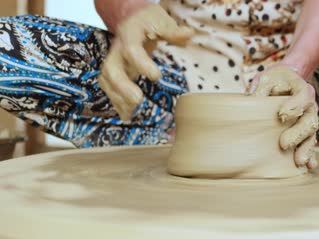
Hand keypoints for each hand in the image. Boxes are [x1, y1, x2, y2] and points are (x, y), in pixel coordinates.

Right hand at [99, 4, 192, 120]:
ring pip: (107, 81)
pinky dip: (117, 103)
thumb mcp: (162, 20)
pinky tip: (127, 116)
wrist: (133, 19)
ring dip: (118, 98)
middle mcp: (117, 49)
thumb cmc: (150, 21)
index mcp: (130, 34)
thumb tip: (188, 34)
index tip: (156, 76)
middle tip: (138, 100)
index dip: (141, 63)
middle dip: (122, 87)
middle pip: (111, 69)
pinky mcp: (115, 73)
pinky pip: (110, 88)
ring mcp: (114, 62)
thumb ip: (173, 30)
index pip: (131, 49)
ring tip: (131, 113)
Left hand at [249, 64, 318, 169]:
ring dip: (305, 149)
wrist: (284, 82)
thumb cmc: (274, 81)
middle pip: (309, 120)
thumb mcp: (265, 79)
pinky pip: (310, 144)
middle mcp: (310, 106)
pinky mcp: (305, 133)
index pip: (304, 96)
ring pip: (311, 135)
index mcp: (302, 89)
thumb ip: (261, 89)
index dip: (295, 105)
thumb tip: (251, 103)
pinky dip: (310, 155)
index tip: (282, 114)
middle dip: (297, 134)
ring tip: (299, 161)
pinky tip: (308, 165)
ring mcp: (309, 120)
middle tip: (283, 144)